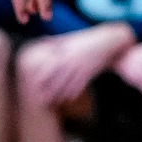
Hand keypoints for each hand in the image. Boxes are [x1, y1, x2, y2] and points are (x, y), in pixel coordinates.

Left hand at [18, 24, 133, 106]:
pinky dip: (74, 92)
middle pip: (58, 78)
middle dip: (49, 90)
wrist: (108, 42)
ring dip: (60, 94)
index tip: (34, 85)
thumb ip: (56, 41)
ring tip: (53, 103)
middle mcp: (71, 60)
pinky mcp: (90, 72)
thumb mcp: (70, 38)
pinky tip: (69, 99)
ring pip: (69, 84)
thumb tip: (43, 40)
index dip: (42, 76)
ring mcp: (81, 67)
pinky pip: (81, 84)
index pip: (50, 66)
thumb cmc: (86, 39)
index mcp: (64, 52)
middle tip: (41, 100)